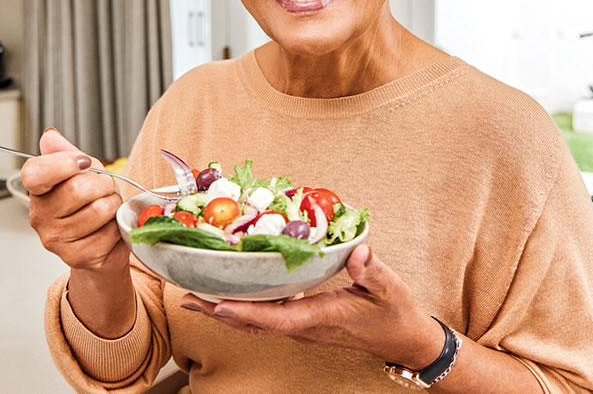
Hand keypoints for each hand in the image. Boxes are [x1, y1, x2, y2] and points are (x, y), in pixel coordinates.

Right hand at [21, 128, 128, 275]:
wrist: (102, 245)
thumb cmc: (91, 204)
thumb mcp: (81, 173)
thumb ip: (66, 153)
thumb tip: (50, 137)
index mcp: (37, 191)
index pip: (35, 172)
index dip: (64, 163)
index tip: (84, 162)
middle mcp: (40, 217)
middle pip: (78, 188)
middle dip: (103, 184)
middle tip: (104, 189)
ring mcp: (56, 239)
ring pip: (99, 209)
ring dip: (113, 205)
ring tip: (107, 209)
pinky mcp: (78, 256)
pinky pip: (109, 231)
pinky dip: (117, 226)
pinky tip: (108, 228)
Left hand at [180, 245, 446, 368]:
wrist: (404, 339)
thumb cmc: (396, 314)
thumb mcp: (390, 287)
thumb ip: (372, 269)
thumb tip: (357, 252)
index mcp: (320, 318)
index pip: (276, 319)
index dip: (245, 312)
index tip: (217, 304)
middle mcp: (305, 326)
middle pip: (253, 324)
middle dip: (219, 312)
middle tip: (187, 297)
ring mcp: (303, 327)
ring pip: (256, 323)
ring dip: (225, 312)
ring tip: (196, 298)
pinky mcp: (305, 323)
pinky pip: (267, 319)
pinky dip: (243, 309)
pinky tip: (230, 297)